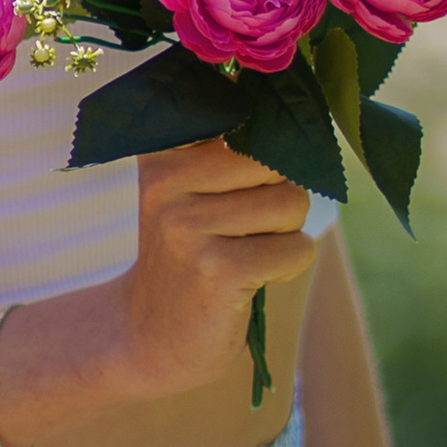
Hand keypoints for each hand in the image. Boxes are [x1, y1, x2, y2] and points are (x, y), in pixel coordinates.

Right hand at [114, 137, 314, 404]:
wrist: (151, 336)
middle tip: (241, 229)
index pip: (242, 115)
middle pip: (278, 161)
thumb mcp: (188, 188)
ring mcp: (188, 227)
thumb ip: (226, 143)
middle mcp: (167, 181)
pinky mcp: (217, 271)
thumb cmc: (190, 252)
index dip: (266, 140)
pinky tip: (250, 278)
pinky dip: (288, 265)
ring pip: (292, 203)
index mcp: (162, 152)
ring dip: (284, 233)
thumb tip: (286, 110)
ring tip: (244, 252)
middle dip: (279, 197)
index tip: (249, 170)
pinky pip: (296, 248)